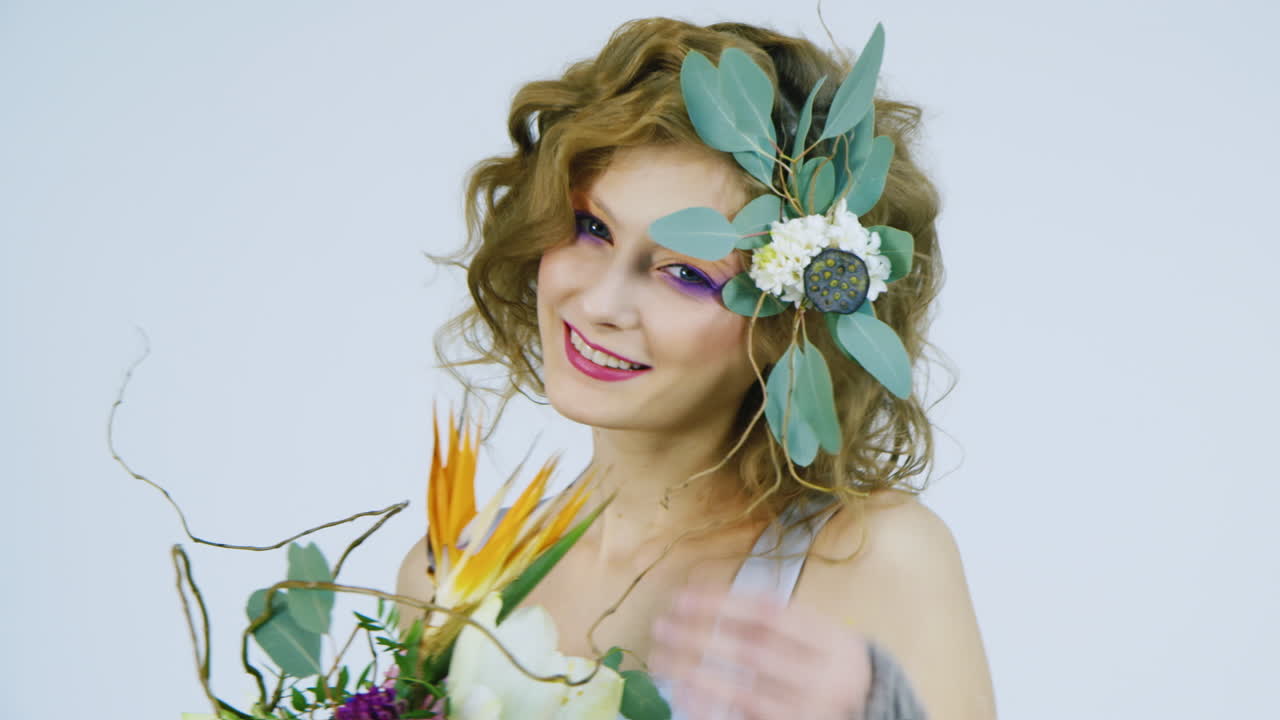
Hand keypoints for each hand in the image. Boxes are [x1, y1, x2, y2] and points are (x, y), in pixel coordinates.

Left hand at [649, 584, 871, 719]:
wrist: (873, 706)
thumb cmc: (832, 662)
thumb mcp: (821, 632)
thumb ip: (779, 618)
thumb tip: (709, 600)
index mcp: (830, 638)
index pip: (768, 615)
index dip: (721, 604)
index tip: (680, 598)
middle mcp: (823, 675)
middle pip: (752, 652)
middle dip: (700, 638)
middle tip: (661, 626)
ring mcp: (809, 709)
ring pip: (744, 691)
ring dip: (697, 674)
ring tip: (660, 659)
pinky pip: (747, 719)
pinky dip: (712, 708)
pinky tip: (684, 696)